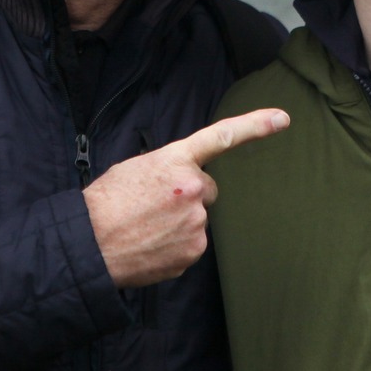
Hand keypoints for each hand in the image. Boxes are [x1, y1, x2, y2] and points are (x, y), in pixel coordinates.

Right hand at [83, 109, 289, 286]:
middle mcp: (192, 189)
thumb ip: (168, 170)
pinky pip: (190, 244)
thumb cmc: (104, 204)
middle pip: (206, 190)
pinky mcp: (192, 252)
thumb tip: (182, 182)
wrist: (88, 245)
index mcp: (175, 161)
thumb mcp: (135, 170)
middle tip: (154, 205)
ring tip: (146, 226)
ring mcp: (195, 223)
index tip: (282, 118)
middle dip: (188, 196)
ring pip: (197, 220)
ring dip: (179, 222)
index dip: (255, 126)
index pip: (222, 137)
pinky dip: (175, 245)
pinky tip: (150, 243)